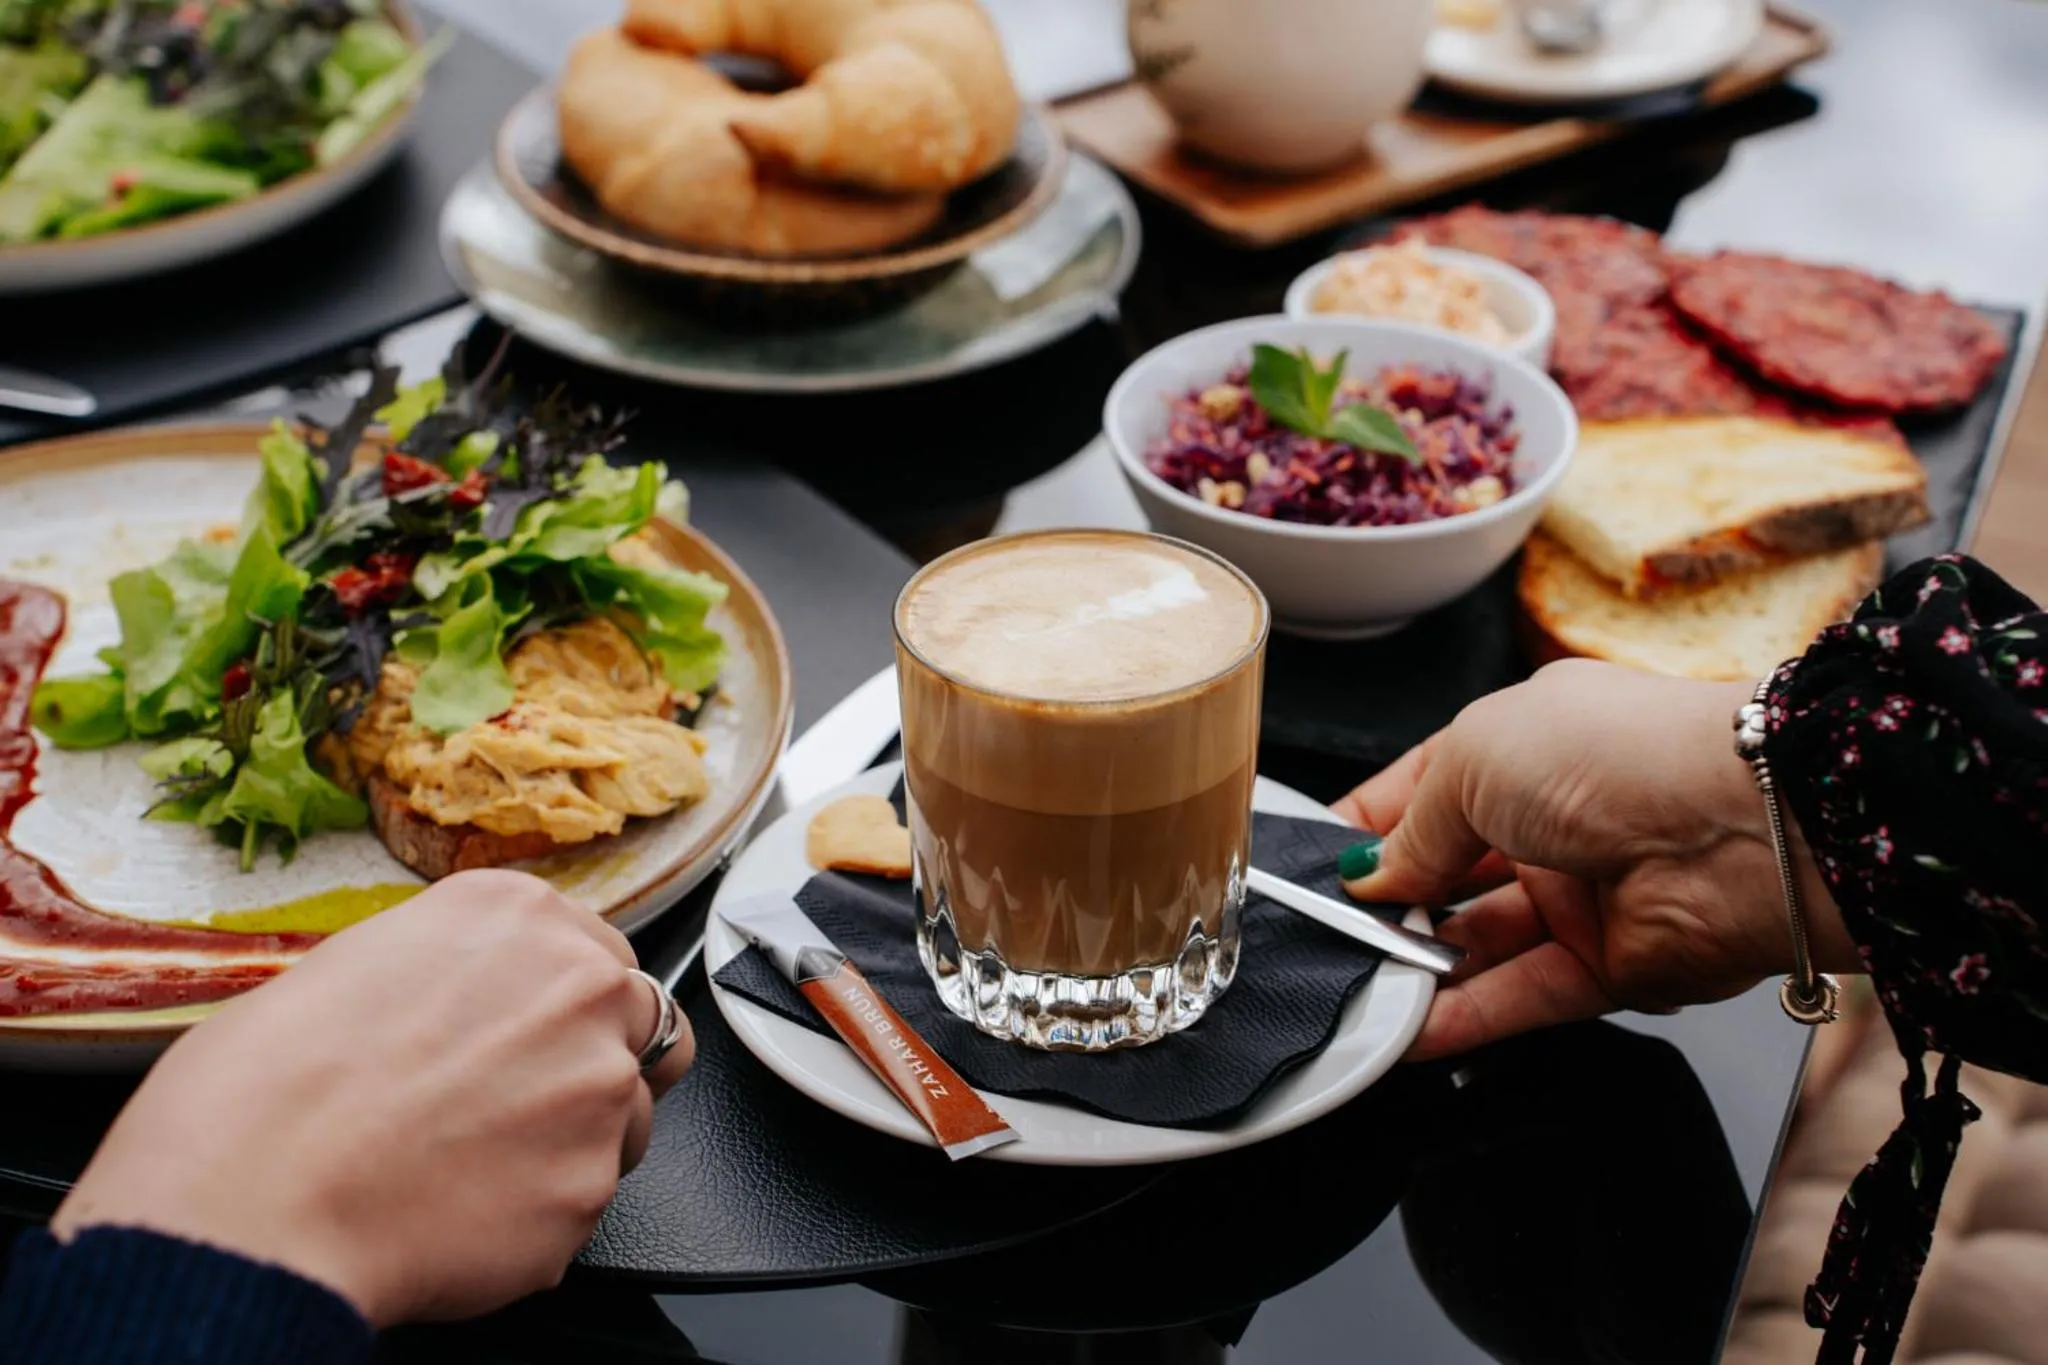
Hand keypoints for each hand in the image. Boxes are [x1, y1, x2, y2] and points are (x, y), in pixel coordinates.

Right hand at [51, 870, 693, 1326]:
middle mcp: (579, 985)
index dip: (566, 1001)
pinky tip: (464, 1210)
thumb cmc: (264, 1089)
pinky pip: (584, 1196)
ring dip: (576, 1139)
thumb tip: (463, 1003)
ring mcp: (598, 1085)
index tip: (534, 1031)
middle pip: (640, 1020)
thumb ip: (451, 973)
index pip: (596, 950)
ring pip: (630, 1115)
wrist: (249, 1199)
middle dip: (598, 1058)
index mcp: (518, 914)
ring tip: (478, 1165)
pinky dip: (540, 1210)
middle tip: (522, 1101)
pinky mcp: (592, 1183)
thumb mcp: (354, 964)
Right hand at [1333, 661, 1854, 1060]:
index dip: (1364, 830)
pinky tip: (1407, 1031)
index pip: (1419, 793)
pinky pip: (1522, 995)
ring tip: (1357, 994)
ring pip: (1478, 944)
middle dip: (1385, 906)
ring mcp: (1580, 893)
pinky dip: (1464, 1016)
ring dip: (1417, 969)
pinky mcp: (1610, 965)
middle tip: (1327, 939)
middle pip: (1445, 875)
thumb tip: (1370, 874)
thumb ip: (1412, 827)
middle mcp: (1549, 819)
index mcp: (1518, 747)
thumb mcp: (1474, 759)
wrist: (1747, 823)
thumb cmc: (1616, 756)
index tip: (1310, 872)